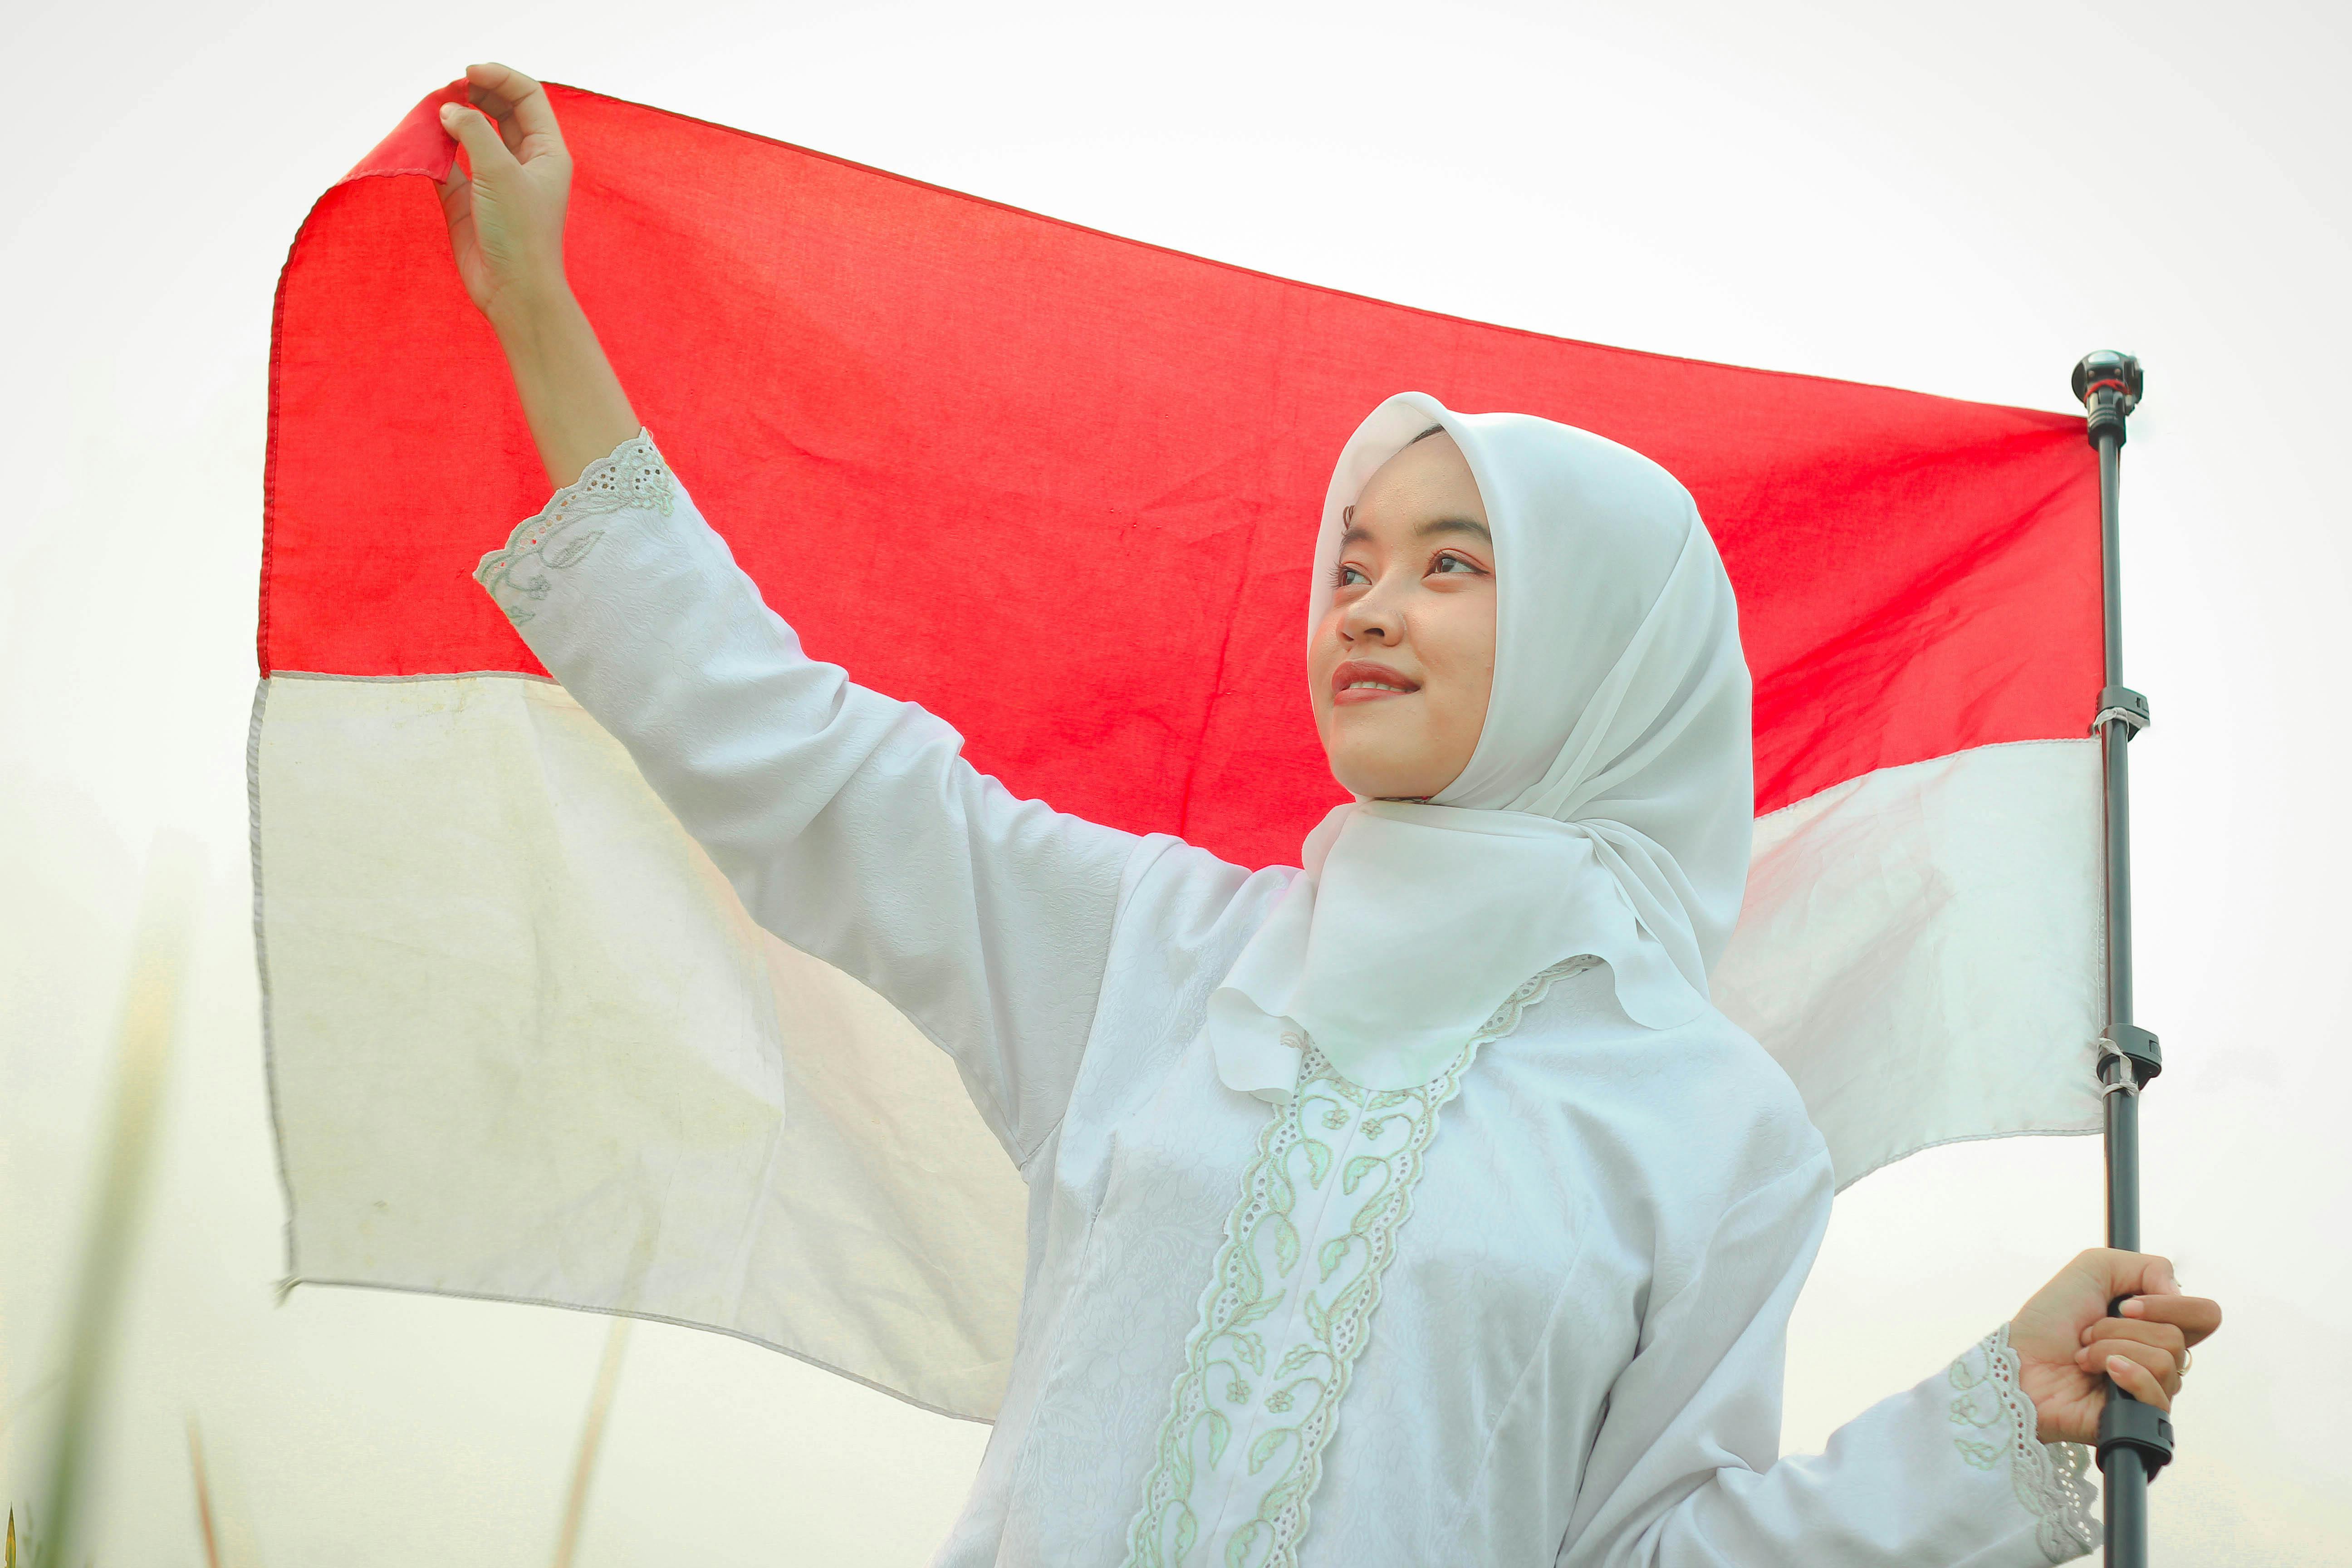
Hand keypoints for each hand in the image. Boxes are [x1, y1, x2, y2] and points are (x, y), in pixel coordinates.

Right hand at [436, 64, 573, 324]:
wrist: (512, 291)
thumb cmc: (519, 233)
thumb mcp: (500, 172)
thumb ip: (474, 133)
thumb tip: (448, 110)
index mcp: (546, 151)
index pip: (526, 96)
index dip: (499, 76)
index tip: (468, 71)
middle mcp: (523, 161)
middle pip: (499, 108)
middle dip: (473, 92)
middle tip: (446, 90)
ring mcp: (495, 178)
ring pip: (473, 132)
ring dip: (452, 117)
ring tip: (432, 110)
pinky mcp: (468, 198)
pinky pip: (448, 161)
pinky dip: (435, 148)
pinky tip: (423, 141)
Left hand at [2007, 1248, 2220, 1443]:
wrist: (2015, 1361)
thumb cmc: (2049, 1319)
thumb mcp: (2094, 1268)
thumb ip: (2149, 1267)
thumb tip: (2179, 1295)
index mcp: (2155, 1328)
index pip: (2205, 1316)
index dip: (2170, 1305)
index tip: (2125, 1303)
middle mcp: (2159, 1361)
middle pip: (2181, 1338)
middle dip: (2125, 1327)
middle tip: (2090, 1331)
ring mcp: (2149, 1392)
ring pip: (2166, 1361)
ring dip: (2111, 1347)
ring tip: (2083, 1356)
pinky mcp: (2137, 1419)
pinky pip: (2157, 1393)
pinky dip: (2123, 1373)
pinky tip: (2097, 1372)